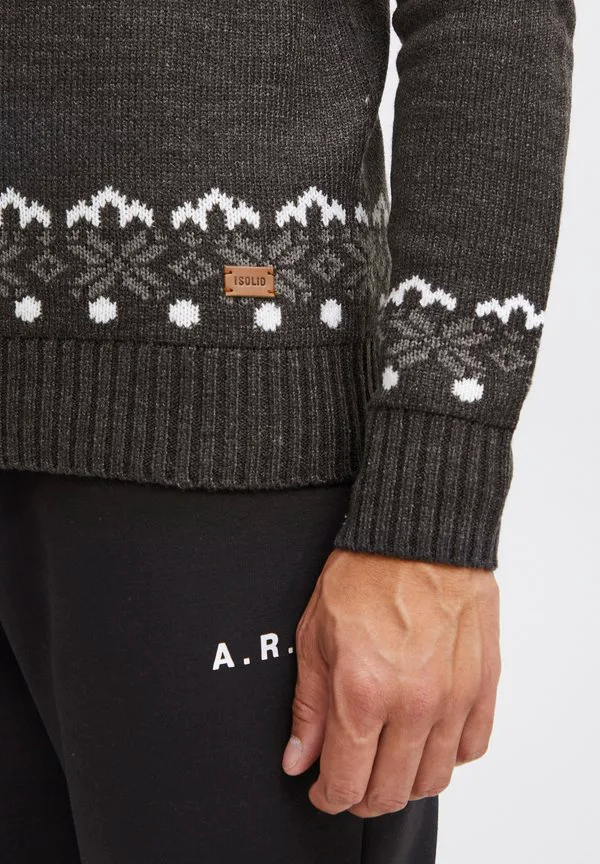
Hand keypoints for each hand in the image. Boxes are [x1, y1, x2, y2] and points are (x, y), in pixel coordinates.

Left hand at [282, 549, 500, 816]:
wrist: (417, 533)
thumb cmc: (364, 573)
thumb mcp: (315, 636)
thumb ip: (309, 706)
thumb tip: (300, 758)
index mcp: (363, 692)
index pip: (347, 782)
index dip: (329, 797)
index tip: (323, 790)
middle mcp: (414, 703)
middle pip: (392, 792)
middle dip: (364, 797)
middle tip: (351, 781)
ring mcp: (455, 697)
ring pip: (434, 778)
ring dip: (406, 782)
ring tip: (387, 762)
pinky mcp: (484, 684)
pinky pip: (472, 747)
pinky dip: (449, 756)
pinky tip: (427, 739)